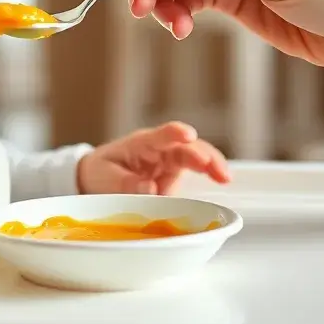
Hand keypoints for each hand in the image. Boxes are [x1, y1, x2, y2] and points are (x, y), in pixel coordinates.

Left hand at [77, 121, 229, 194]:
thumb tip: (150, 189)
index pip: (160, 135)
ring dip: (213, 163)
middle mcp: (160, 149)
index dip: (174, 133)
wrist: (99, 178)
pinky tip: (223, 179)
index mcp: (141, 144)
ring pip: (197, 156)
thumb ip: (126, 183)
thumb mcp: (105, 177)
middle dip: (202, 154)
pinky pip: (196, 172)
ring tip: (225, 176)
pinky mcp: (176, 175)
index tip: (187, 135)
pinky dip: (210, 174)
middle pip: (186, 146)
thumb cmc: (101, 172)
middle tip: (215, 168)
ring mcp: (171, 162)